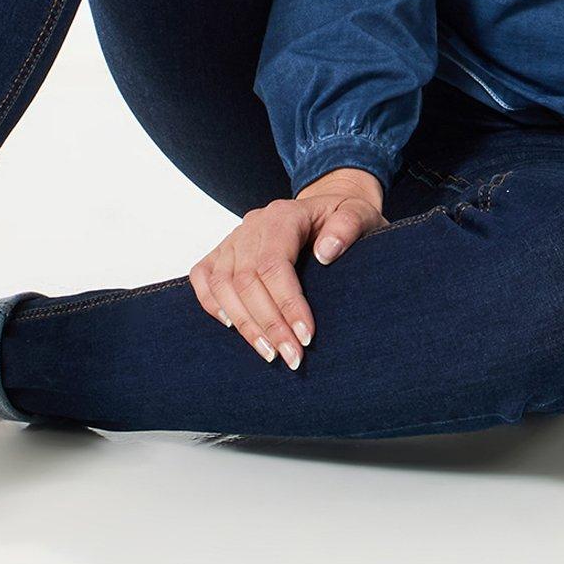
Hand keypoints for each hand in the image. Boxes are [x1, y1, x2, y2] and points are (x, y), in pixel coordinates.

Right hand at [188, 167, 386, 369]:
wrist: (327, 206)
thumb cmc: (344, 214)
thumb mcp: (360, 212)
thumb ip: (348, 226)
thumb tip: (326, 253)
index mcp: (283, 215)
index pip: (274, 264)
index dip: (287, 304)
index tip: (306, 336)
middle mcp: (252, 225)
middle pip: (247, 279)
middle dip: (269, 324)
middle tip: (292, 358)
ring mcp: (234, 237)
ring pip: (223, 283)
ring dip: (244, 324)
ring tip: (270, 354)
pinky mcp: (223, 250)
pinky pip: (203, 275)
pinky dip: (211, 303)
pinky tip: (231, 328)